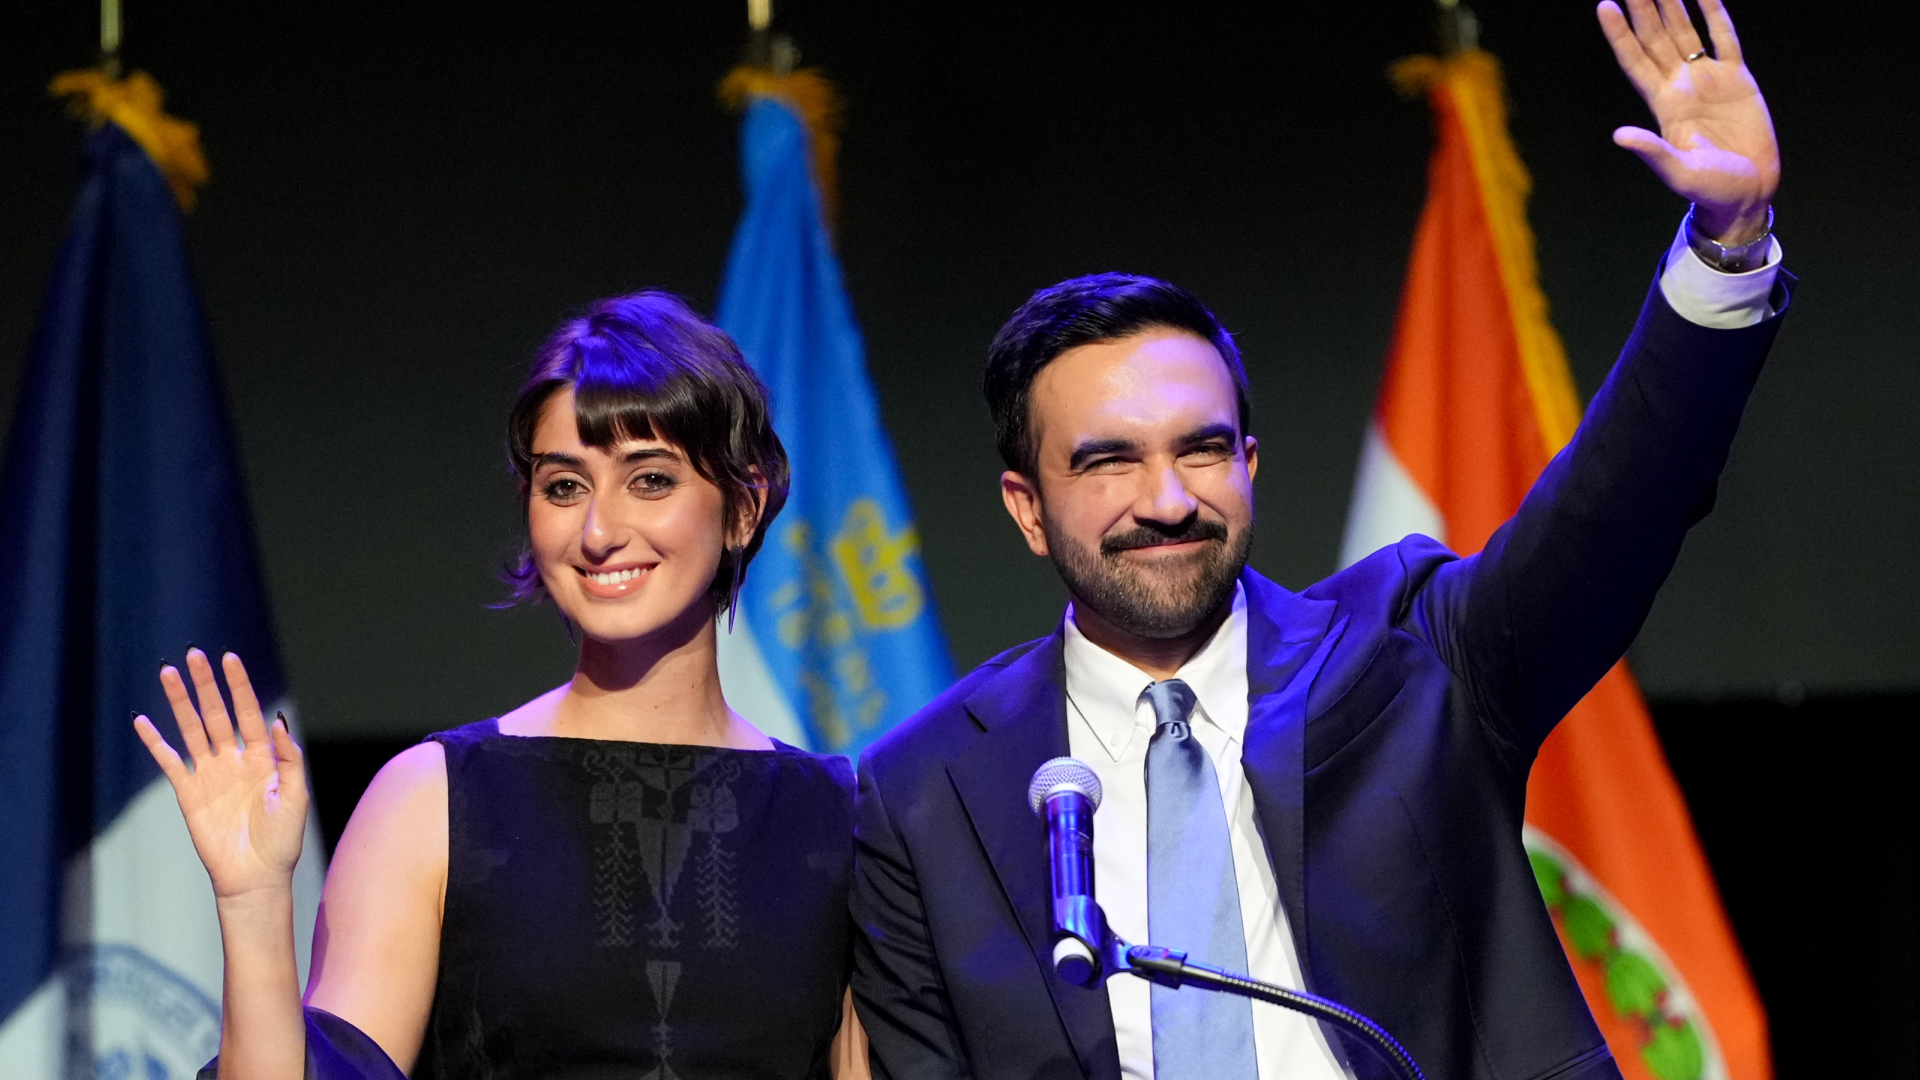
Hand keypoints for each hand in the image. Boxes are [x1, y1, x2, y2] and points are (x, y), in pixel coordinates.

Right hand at [134, 649, 307, 899]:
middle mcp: (234, 760)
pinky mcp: (189, 794)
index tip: (229, 658)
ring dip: (180, 702)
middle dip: (206, 685)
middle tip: (194, 655)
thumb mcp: (296, 796)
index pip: (249, 712)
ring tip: (168, 674)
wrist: (255, 877)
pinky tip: (143, 721)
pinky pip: (169, 762)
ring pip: (191, 730)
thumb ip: (289, 758)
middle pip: (216, 714)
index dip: (239, 686)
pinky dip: (156, 742)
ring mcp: (210, 775)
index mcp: (263, 758)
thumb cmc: (282, 840)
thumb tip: (279, 721)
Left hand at [1599, 0, 1779, 242]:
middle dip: (1644, 8)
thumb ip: (1652, 151)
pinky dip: (1717, 15)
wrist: (1748, 192)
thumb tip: (1619, 135)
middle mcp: (1681, 87)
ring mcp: (1708, 80)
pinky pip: (1725, 40)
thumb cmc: (1709, 189)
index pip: (1635, 61)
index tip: (1605, 5)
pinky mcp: (1737, 79)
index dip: (1620, 34)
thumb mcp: (1678, 172)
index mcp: (1663, 105)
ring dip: (1674, 5)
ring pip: (1686, 32)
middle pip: (1656, 38)